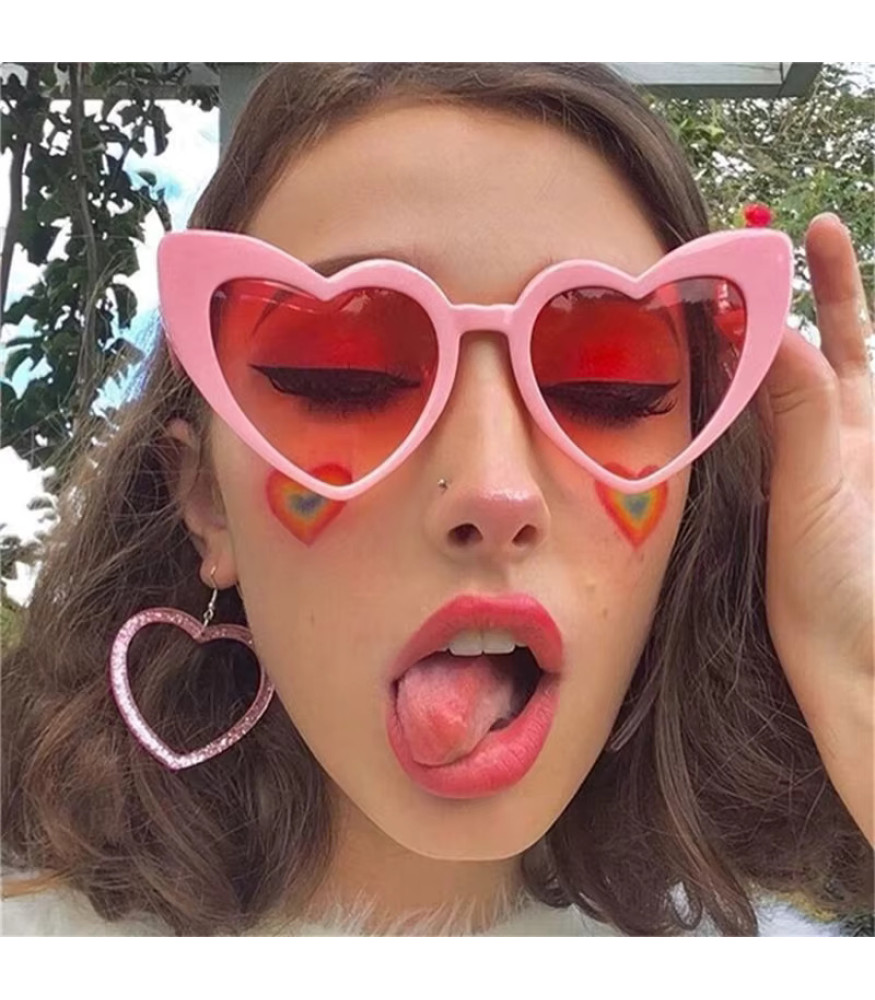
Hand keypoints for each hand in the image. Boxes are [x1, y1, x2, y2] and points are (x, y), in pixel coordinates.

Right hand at [758, 212, 872, 845]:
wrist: (844, 662)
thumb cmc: (852, 582)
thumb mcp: (826, 485)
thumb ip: (802, 408)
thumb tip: (772, 328)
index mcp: (865, 428)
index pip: (848, 338)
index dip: (837, 281)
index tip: (817, 230)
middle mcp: (842, 439)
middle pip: (819, 352)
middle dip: (798, 298)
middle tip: (763, 250)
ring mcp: (810, 469)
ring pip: (781, 390)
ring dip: (757, 346)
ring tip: (729, 303)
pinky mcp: (781, 499)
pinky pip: (759, 434)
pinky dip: (736, 402)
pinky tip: (715, 389)